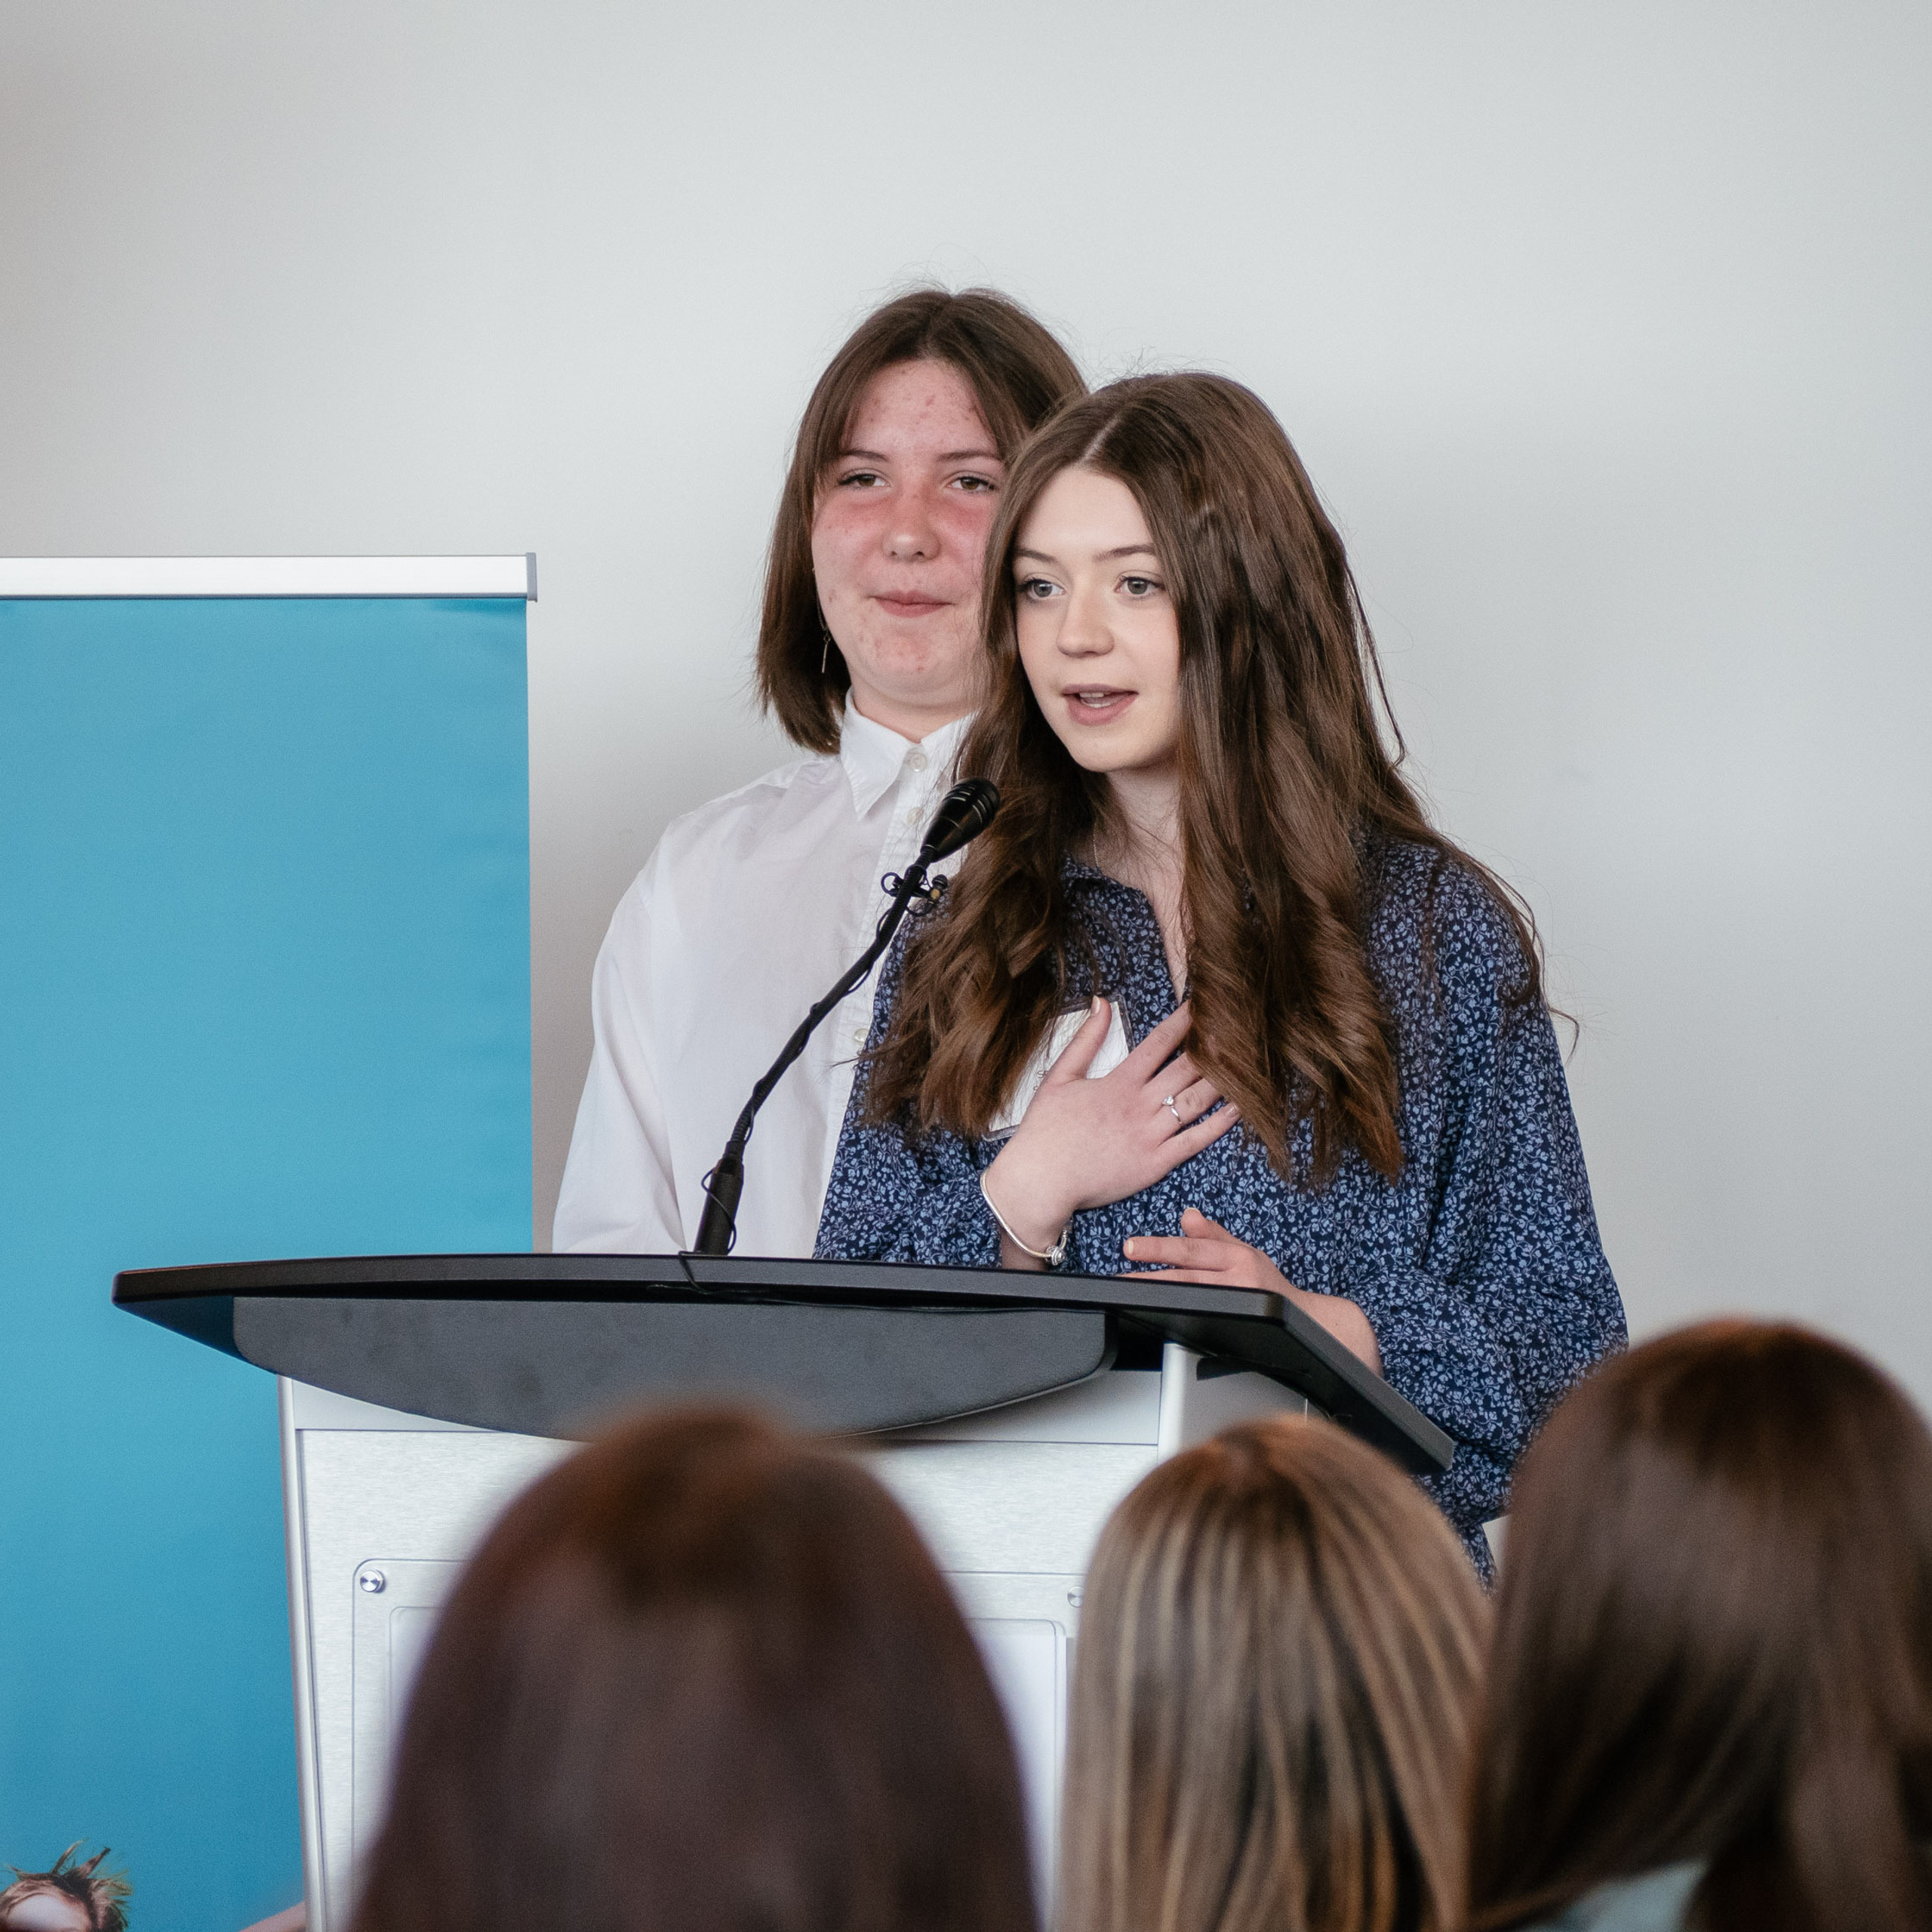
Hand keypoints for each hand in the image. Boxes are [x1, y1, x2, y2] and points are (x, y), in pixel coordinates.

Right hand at [982, 1000, 1239, 1264]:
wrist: (1041, 1181)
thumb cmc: (1045, 1131)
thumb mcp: (1059, 1076)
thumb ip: (1085, 1039)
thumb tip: (1101, 1003)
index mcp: (1118, 1082)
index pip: (1160, 1043)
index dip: (1185, 1022)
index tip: (1204, 1006)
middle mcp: (1139, 1106)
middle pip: (1186, 1069)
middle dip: (1212, 1048)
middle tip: (1237, 1030)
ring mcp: (1150, 1135)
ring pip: (1196, 1102)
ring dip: (1222, 1081)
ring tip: (1245, 1063)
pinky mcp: (1156, 1163)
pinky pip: (1195, 1141)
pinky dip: (1219, 1124)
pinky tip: (1238, 1109)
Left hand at [1121, 1207, 1383, 1374]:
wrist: (1304, 1318)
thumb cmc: (1269, 1285)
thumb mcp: (1243, 1252)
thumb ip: (1212, 1236)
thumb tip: (1186, 1215)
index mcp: (1237, 1256)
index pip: (1191, 1249)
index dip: (1160, 1247)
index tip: (1131, 1246)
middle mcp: (1238, 1278)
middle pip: (1188, 1274)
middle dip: (1152, 1273)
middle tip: (1123, 1271)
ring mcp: (1239, 1303)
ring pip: (1193, 1296)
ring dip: (1159, 1294)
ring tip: (1130, 1292)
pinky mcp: (1239, 1324)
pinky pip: (1205, 1318)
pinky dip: (1181, 1315)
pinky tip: (1159, 1314)